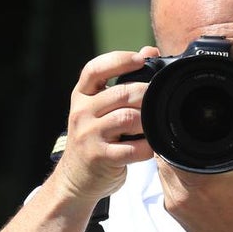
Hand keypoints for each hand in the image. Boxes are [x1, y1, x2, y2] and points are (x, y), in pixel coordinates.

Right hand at [52, 47, 159, 201]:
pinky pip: (132, 148)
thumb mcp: (99, 108)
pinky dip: (147, 147)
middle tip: (158, 101)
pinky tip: (150, 147)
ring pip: (128, 118)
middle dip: (146, 94)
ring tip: (153, 125)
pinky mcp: (99, 158)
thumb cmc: (94, 139)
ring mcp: (88, 136)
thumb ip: (121, 82)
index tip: (140, 59)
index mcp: (81, 96)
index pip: (94, 69)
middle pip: (121, 93)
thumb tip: (149, 52)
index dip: (119, 60)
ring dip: (148, 121)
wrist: (74, 179)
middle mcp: (81, 113)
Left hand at [156, 129, 232, 231]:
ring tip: (190, 155)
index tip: (185, 123)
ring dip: (171, 159)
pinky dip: (174, 175)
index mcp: (199, 177)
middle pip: (162, 154)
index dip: (176, 128)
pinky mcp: (172, 210)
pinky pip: (166, 184)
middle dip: (173, 143)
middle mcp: (180, 190)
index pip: (171, 141)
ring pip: (161, 169)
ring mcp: (173, 202)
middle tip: (187, 136)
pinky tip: (190, 174)